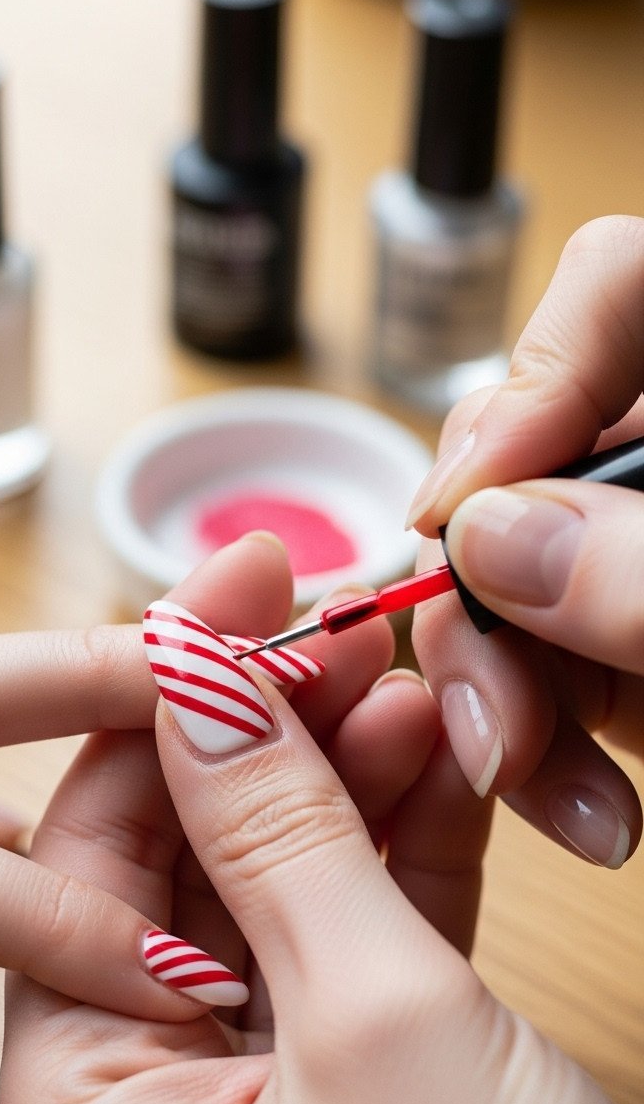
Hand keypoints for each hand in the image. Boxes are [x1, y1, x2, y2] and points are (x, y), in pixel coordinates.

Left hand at [0, 587, 643, 1103]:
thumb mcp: (375, 1024)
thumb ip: (278, 838)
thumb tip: (200, 681)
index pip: (93, 846)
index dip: (166, 703)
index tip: (236, 594)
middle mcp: (145, 1101)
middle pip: (186, 854)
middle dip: (267, 731)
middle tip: (335, 624)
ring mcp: (251, 1090)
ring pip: (276, 879)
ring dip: (341, 771)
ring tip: (400, 678)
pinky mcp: (347, 1080)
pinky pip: (350, 928)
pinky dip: (392, 839)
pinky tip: (427, 757)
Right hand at [407, 216, 643, 867]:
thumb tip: (489, 535)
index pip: (614, 290)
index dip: (531, 384)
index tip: (477, 517)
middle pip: (524, 462)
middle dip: (484, 598)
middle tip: (494, 717)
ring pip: (519, 583)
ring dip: (505, 696)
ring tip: (543, 793)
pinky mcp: (642, 646)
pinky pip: (557, 667)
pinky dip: (550, 743)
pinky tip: (585, 813)